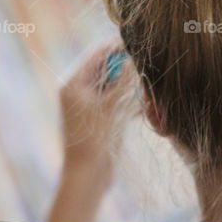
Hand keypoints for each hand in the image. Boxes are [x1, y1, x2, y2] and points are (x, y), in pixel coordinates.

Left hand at [46, 42, 138, 221]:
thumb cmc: (96, 140)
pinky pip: (115, 100)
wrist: (87, 176)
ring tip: (148, 84)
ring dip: (130, 84)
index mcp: (73, 83)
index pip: (97, 54)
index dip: (117, 48)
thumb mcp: (112, 106)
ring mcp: (87, 105)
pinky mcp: (98, 118)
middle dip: (126, 67)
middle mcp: (77, 90)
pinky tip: (145, 103)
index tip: (139, 45)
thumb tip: (134, 58)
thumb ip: (124, 80)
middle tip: (147, 64)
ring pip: (113, 85)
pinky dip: (128, 100)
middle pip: (105, 68)